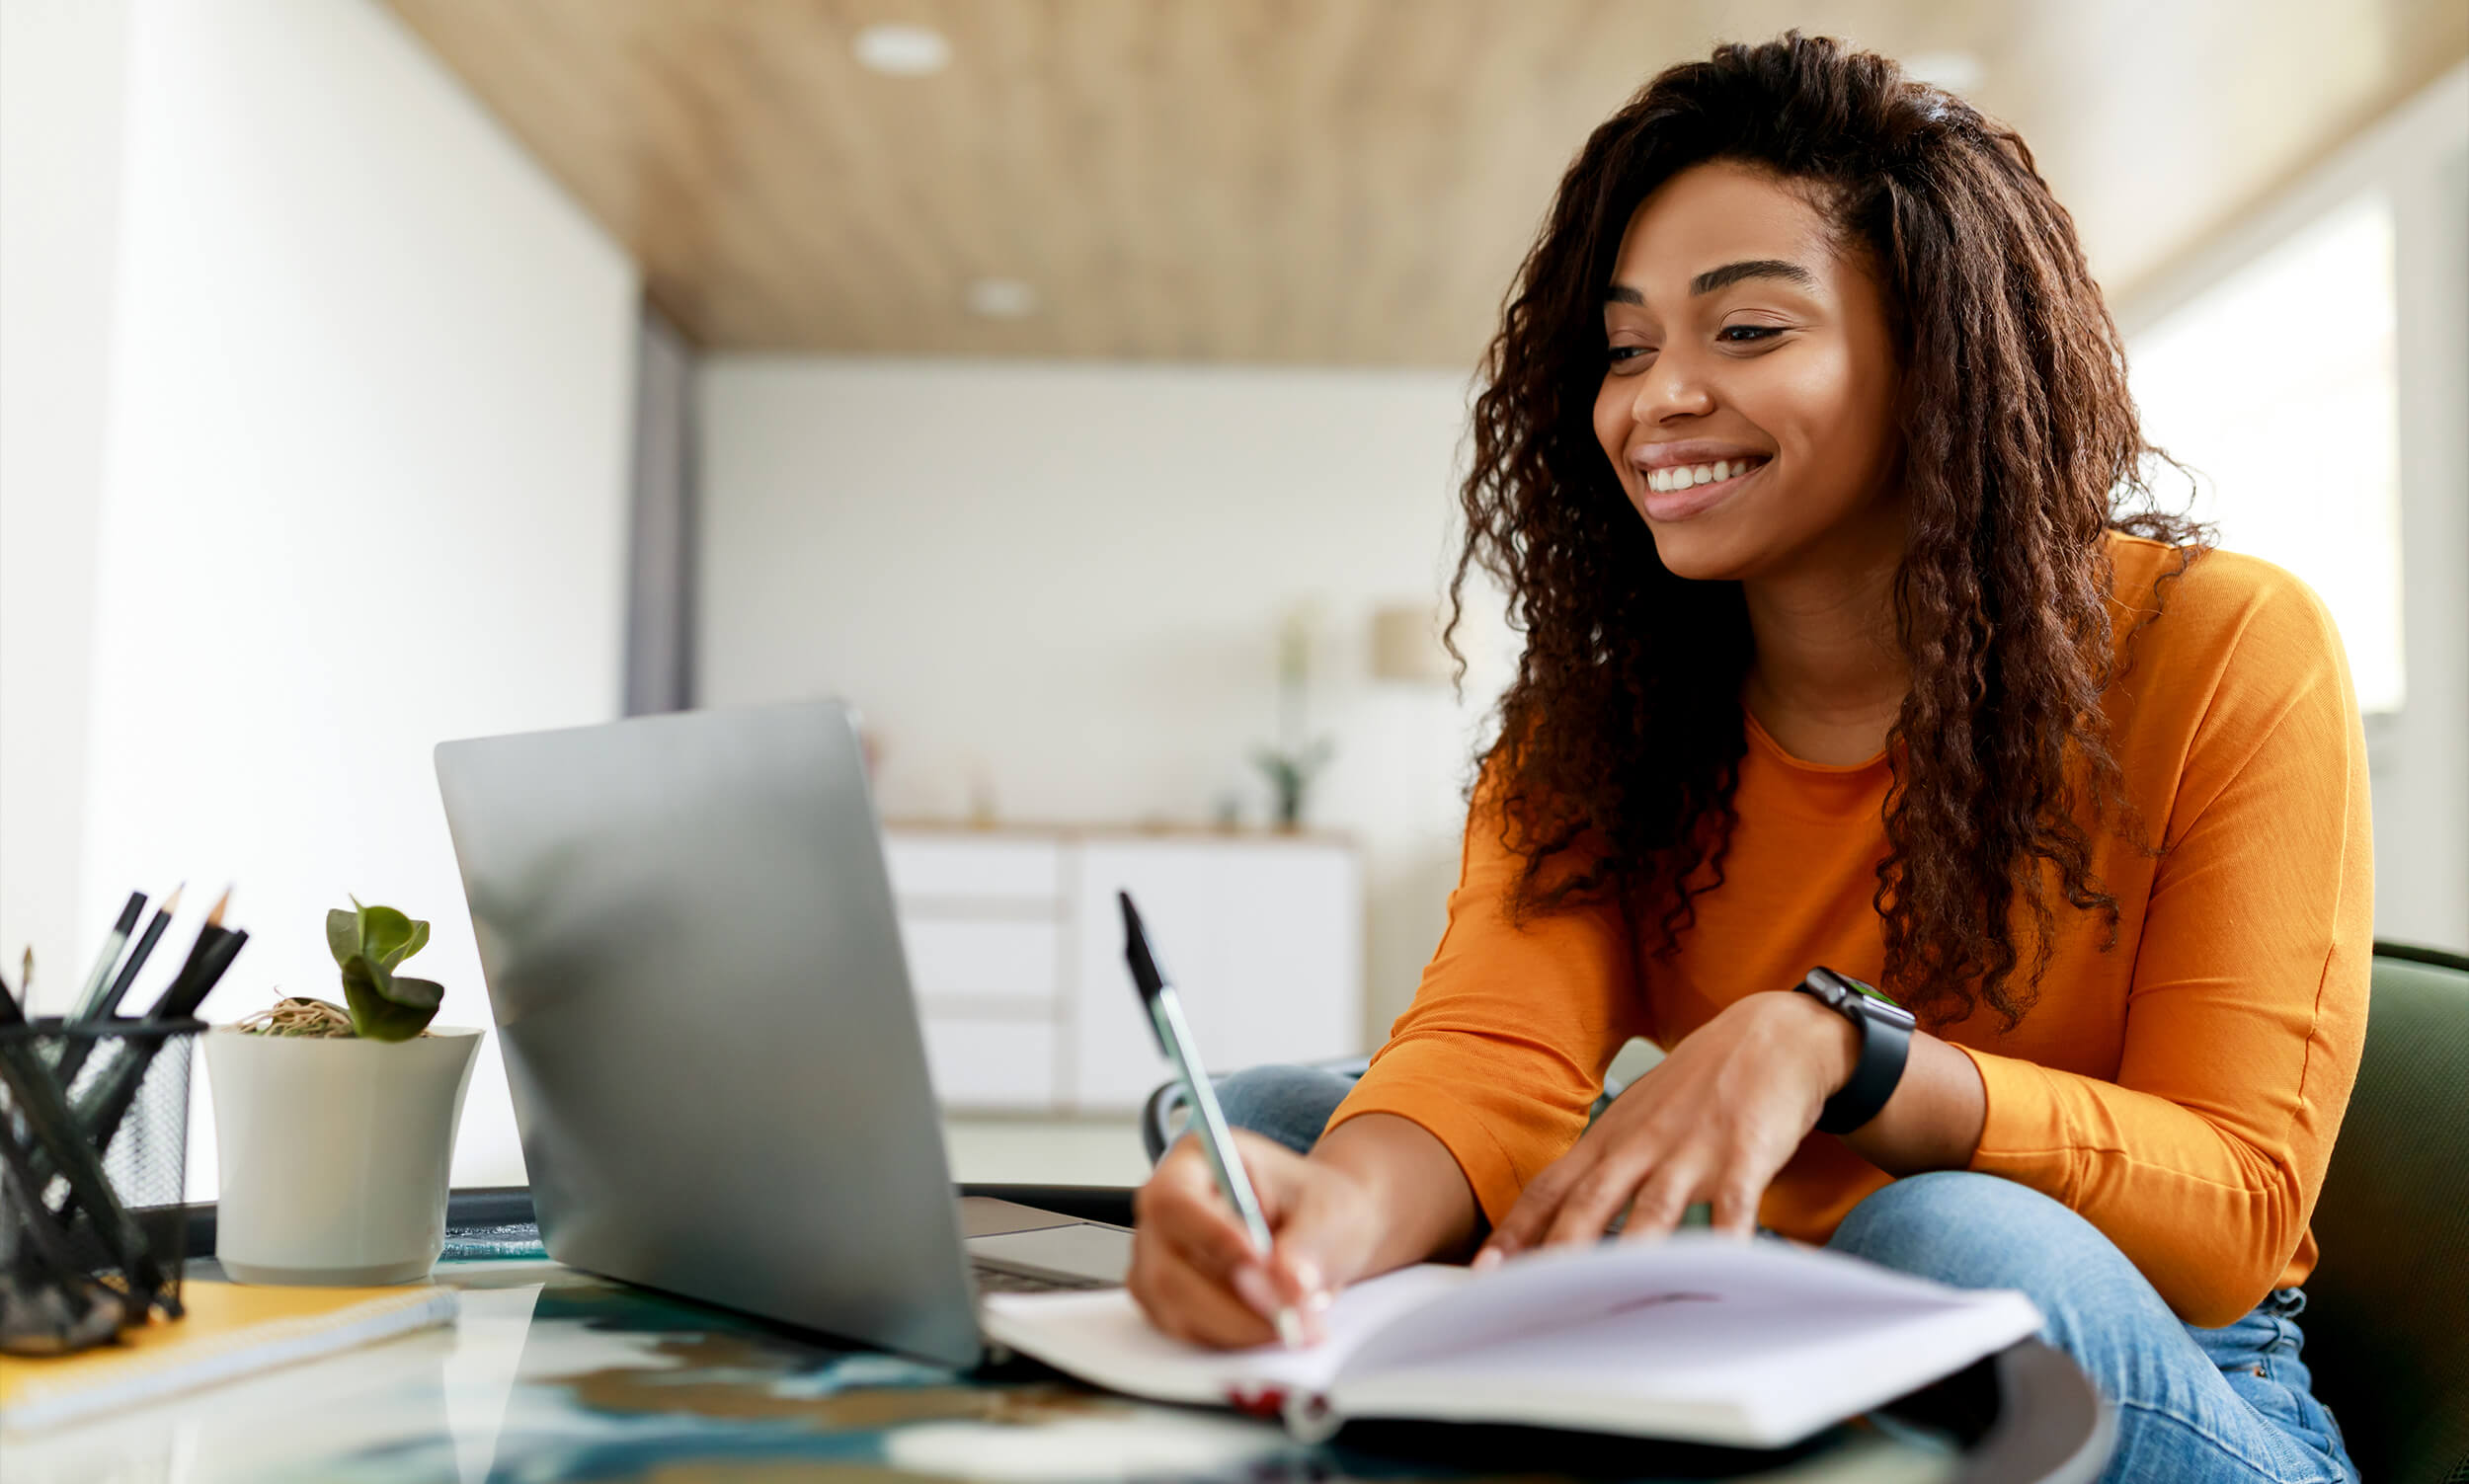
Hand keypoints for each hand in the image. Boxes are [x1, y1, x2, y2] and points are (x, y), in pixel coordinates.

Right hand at [1128, 1129, 1380, 1348]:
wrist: (1319, 1232)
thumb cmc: (1316, 1206)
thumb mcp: (1327, 1211)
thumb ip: (1306, 1245)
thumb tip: (1286, 1284)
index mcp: (1195, 1162)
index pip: (1176, 1202)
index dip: (1212, 1238)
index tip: (1261, 1263)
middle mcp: (1165, 1211)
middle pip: (1166, 1269)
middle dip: (1233, 1304)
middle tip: (1292, 1315)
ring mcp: (1158, 1259)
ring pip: (1175, 1309)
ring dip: (1238, 1327)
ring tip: (1297, 1324)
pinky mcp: (1167, 1301)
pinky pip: (1187, 1333)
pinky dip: (1233, 1340)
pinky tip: (1273, 1327)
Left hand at [1476, 990, 1856, 1259]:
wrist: (1769, 1035)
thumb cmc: (1697, 1089)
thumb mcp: (1637, 1122)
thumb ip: (1603, 1172)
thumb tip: (1564, 1228)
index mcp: (1608, 1141)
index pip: (1549, 1190)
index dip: (1515, 1232)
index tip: (1484, 1272)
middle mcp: (1640, 1146)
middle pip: (1588, 1202)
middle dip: (1555, 1251)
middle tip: (1527, 1295)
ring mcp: (1690, 1150)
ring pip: (1652, 1208)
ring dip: (1629, 1252)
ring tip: (1606, 1296)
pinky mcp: (1744, 1154)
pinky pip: (1733, 1205)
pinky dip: (1726, 1239)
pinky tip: (1720, 1270)